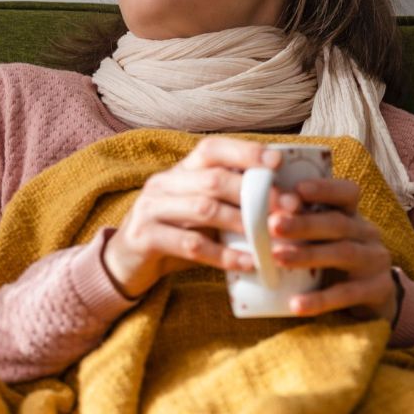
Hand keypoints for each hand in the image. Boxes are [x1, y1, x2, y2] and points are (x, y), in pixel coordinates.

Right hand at [101, 136, 281, 298]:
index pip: (212, 149)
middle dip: (254, 193)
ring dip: (242, 223)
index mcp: (180, 171)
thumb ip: (229, 203)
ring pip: (204, 209)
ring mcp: (151, 208)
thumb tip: (284, 203)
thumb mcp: (200, 214)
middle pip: (213, 179)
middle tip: (288, 209)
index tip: (277, 162)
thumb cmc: (175, 235)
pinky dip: (224, 255)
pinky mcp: (144, 238)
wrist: (126, 264)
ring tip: (271, 237)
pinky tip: (248, 263)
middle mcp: (164, 183)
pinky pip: (191, 245)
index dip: (245, 152)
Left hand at [267, 177, 397, 322]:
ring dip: (308, 255)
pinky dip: (320, 299)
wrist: (375, 300)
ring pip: (344, 253)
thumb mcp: (324, 241)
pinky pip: (347, 294)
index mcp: (353, 216)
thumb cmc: (337, 264)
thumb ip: (302, 229)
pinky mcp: (379, 290)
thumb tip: (258, 218)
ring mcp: (376, 261)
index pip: (346, 194)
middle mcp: (368, 234)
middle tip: (273, 224)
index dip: (324, 189)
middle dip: (304, 223)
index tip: (297, 189)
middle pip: (338, 223)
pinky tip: (296, 304)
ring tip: (277, 258)